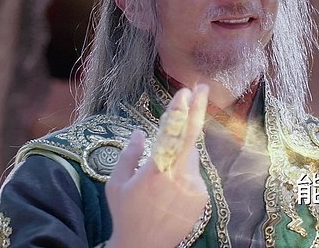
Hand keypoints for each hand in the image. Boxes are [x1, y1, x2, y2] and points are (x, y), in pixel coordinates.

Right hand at [104, 85, 210, 247]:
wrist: (144, 247)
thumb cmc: (125, 214)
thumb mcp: (116, 184)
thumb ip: (129, 154)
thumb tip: (141, 130)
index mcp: (155, 170)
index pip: (170, 133)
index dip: (178, 110)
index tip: (183, 92)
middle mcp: (178, 175)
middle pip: (191, 135)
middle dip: (196, 108)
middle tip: (200, 87)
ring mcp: (193, 186)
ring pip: (189, 157)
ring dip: (179, 156)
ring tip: (159, 181)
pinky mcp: (202, 196)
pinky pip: (193, 174)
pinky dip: (182, 173)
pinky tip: (167, 193)